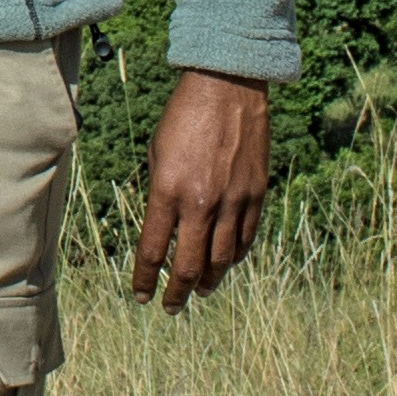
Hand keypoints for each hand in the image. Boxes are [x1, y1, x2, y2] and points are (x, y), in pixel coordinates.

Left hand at [131, 71, 270, 307]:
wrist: (226, 88)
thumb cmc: (183, 117)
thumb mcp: (157, 154)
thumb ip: (160, 195)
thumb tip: (164, 229)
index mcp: (168, 191)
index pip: (152, 250)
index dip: (144, 278)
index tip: (140, 296)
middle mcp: (201, 203)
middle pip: (188, 266)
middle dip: (176, 293)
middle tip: (170, 306)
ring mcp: (232, 202)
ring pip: (221, 260)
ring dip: (208, 281)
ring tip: (199, 290)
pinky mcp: (256, 195)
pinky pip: (245, 239)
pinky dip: (233, 258)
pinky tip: (224, 264)